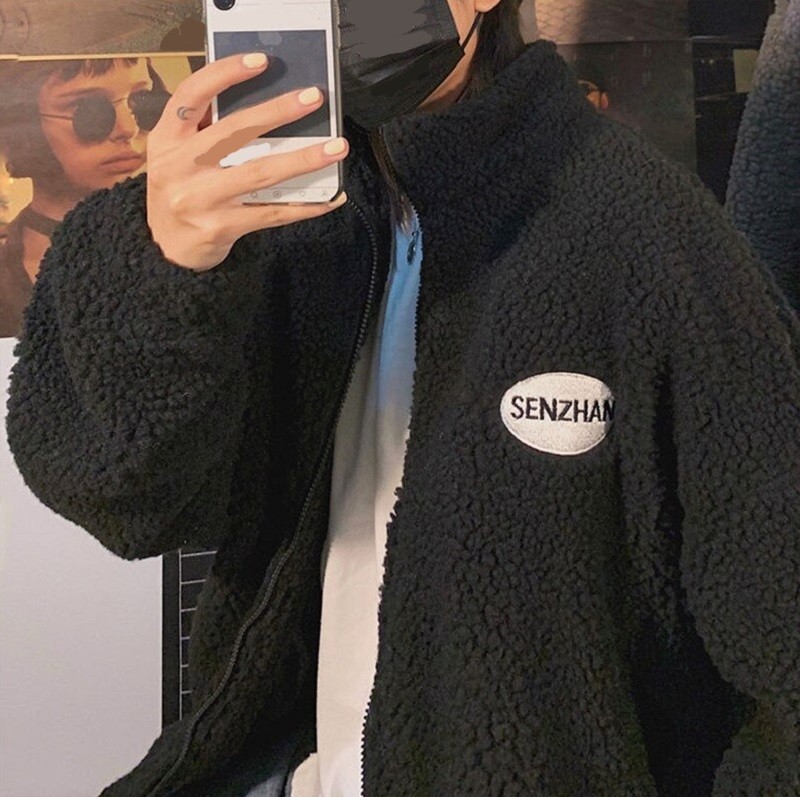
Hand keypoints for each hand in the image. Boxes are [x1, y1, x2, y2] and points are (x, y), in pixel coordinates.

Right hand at [146, 52, 348, 271]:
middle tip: (314, 98)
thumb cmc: (180, 191)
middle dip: (278, 111)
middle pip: (234, 131)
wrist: (165, 248)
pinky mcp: (220, 227)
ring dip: (303, 159)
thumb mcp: (176, 155)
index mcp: (167, 139)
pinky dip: (304, 206)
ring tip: (336, 148)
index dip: (225, 73)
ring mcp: (199, 199)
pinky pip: (271, 213)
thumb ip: (204, 130)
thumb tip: (265, 104)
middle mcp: (179, 166)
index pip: (192, 94)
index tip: (261, 61)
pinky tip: (330, 198)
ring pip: (260, 173)